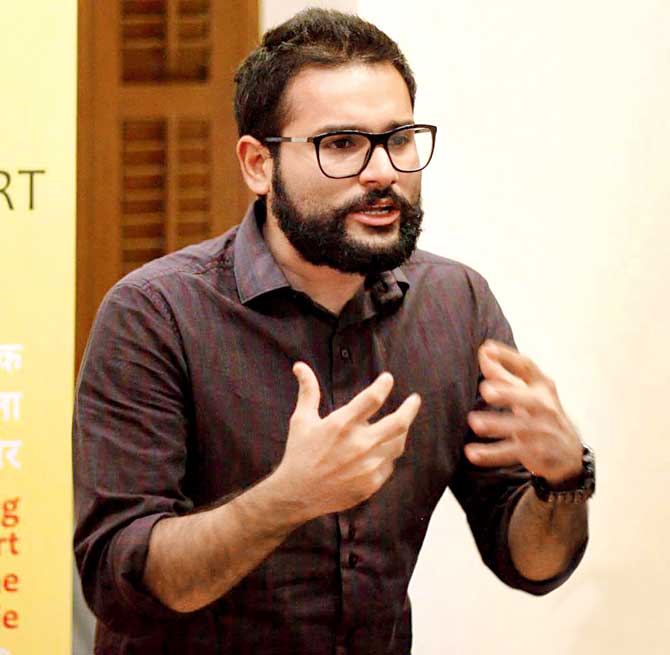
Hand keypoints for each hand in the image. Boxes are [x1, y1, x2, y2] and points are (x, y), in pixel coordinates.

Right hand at [271, 362, 421, 521]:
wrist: (297, 494)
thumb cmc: (299, 453)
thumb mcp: (301, 420)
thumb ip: (308, 391)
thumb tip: (300, 366)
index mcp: (342, 424)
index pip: (373, 398)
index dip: (384, 385)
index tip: (388, 379)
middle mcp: (358, 444)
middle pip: (398, 422)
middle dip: (410, 408)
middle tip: (415, 400)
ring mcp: (367, 466)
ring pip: (397, 444)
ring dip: (401, 432)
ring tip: (401, 424)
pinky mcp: (371, 483)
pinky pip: (389, 464)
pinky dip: (387, 454)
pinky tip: (383, 449)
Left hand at [465, 340, 582, 484]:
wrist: (569, 455)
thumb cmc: (541, 415)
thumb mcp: (527, 393)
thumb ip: (504, 375)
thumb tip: (484, 352)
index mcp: (542, 387)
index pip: (527, 367)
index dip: (508, 357)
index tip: (487, 349)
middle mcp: (546, 407)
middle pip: (529, 398)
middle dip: (508, 393)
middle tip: (486, 390)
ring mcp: (544, 431)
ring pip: (521, 428)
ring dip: (497, 425)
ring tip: (474, 423)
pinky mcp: (538, 453)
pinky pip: (513, 453)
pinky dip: (492, 454)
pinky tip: (473, 453)